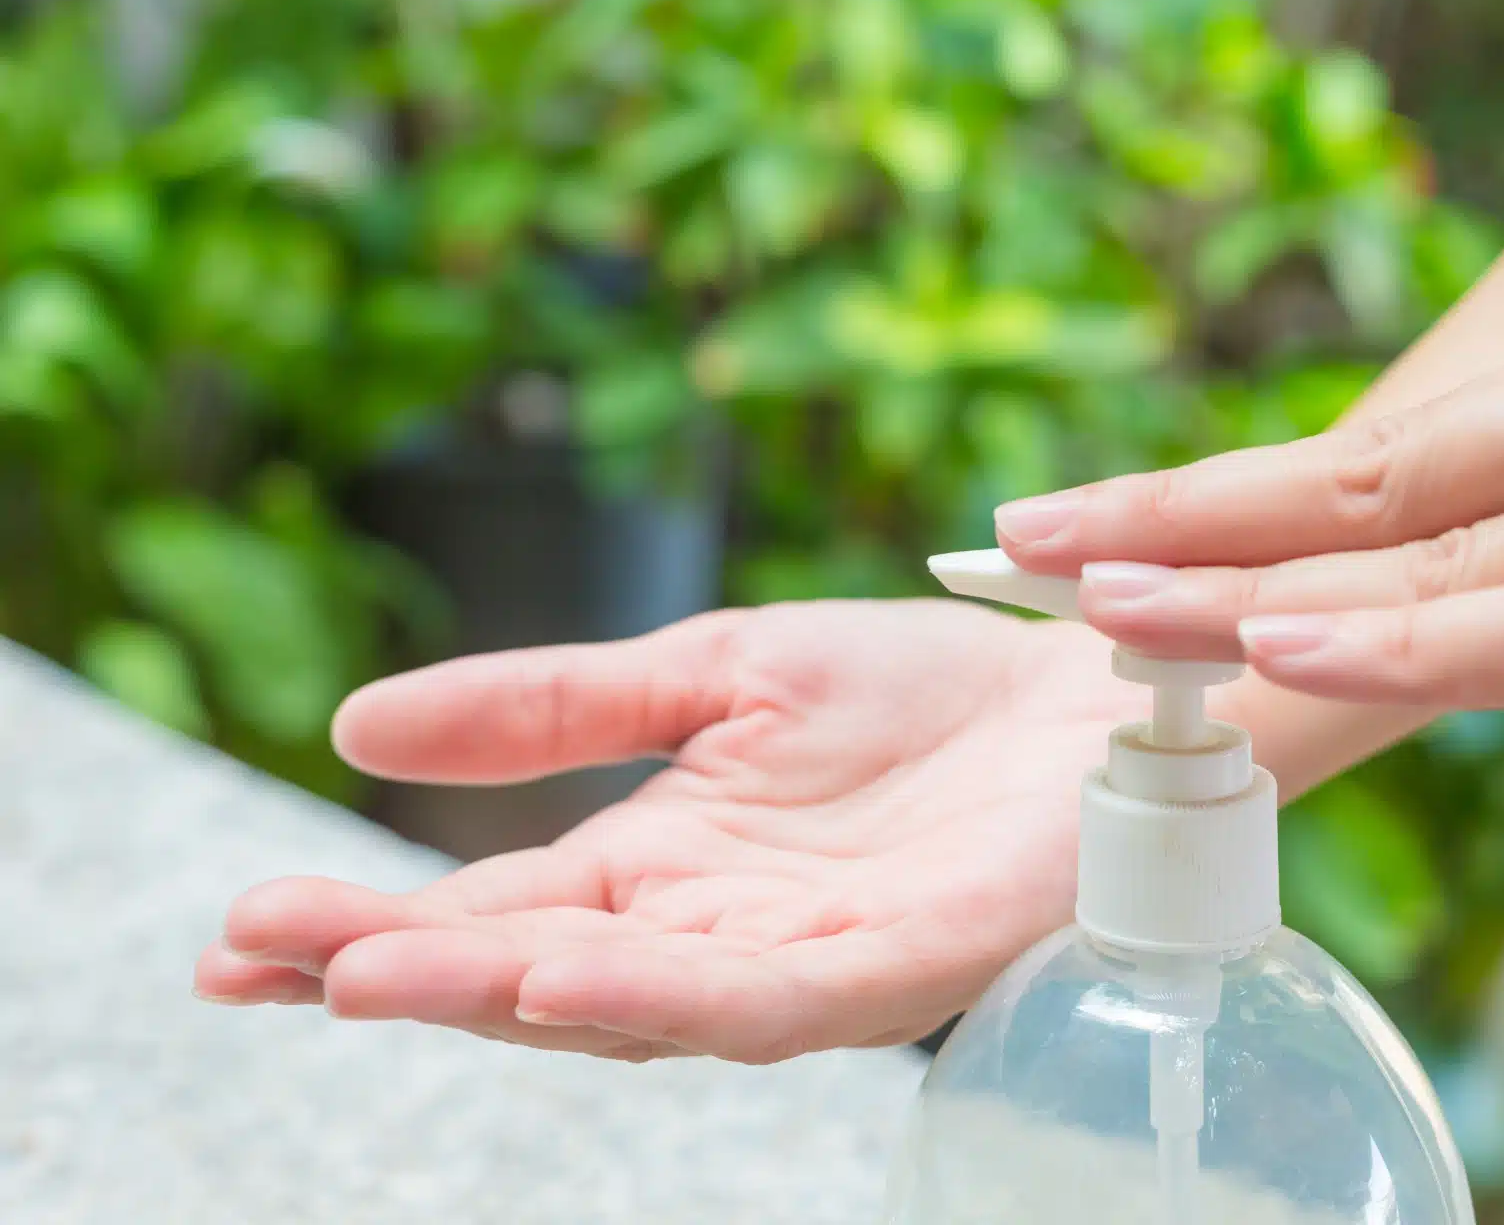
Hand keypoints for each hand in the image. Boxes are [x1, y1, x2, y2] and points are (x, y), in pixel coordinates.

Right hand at [194, 600, 1142, 1063]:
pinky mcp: (895, 967)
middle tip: (254, 955)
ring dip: (497, 993)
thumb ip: (555, 709)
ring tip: (368, 974)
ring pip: (627, 1002)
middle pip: (533, 971)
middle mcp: (714, 931)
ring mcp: (802, 961)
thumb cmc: (923, 691)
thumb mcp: (713, 673)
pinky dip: (660, 994)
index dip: (367, 923)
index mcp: (665, 864)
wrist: (1091, 684)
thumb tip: (358, 727)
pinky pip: (763, 1002)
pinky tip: (565, 973)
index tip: (240, 929)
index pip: (491, 909)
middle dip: (395, 970)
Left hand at [995, 256, 1503, 736]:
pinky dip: (1417, 639)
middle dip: (1187, 510)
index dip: (1251, 493)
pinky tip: (1287, 645)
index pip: (1418, 449)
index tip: (1113, 525)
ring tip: (1088, 597)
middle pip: (1381, 470)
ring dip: (1250, 577)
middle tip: (1022, 538)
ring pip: (1440, 545)